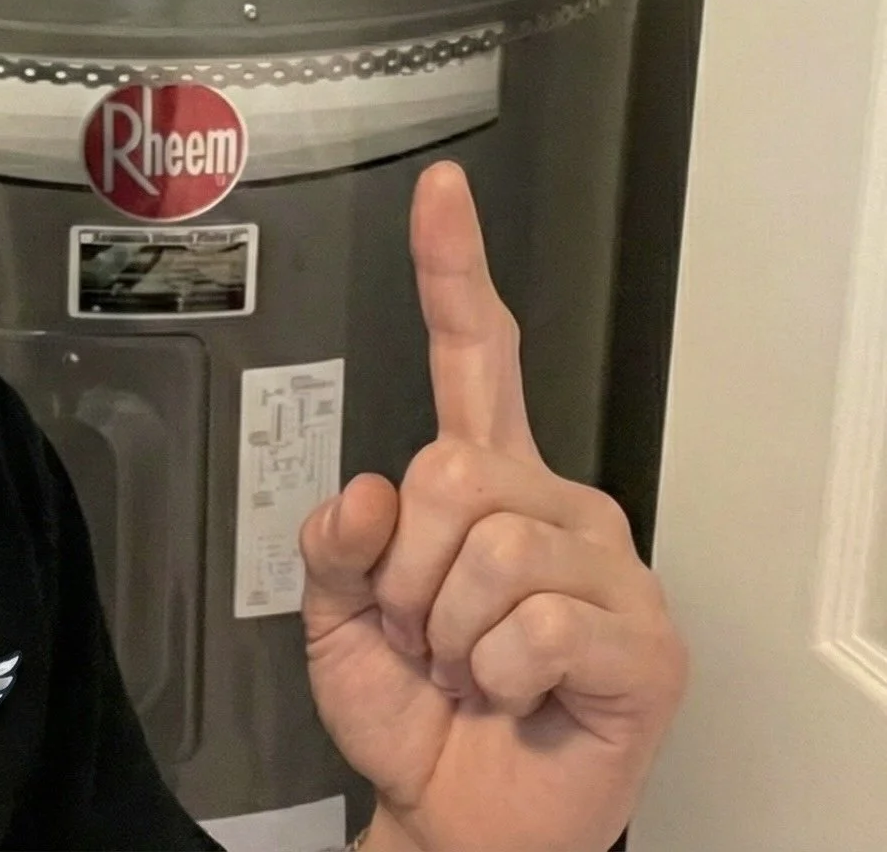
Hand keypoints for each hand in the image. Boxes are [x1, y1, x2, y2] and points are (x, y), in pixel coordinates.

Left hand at [298, 161, 685, 851]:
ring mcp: (607, 565)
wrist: (455, 819)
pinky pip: (536, 623)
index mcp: (483, 477)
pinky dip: (496, 673)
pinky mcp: (644, 639)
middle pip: (448, 467)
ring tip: (470, 668)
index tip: (439, 189)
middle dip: (404, 569)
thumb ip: (334, 541)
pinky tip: (516, 694)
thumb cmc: (412, 710)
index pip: (475, 354)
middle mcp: (554, 500)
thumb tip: (366, 493)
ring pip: (487, 549)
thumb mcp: (336, 616)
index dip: (454, 269)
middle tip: (425, 632)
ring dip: (446, 631)